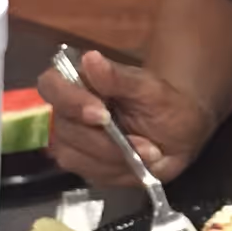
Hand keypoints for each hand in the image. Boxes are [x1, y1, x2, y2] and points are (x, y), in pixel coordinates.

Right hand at [38, 50, 211, 187]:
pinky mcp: (83, 164)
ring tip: (149, 152)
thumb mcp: (150, 89)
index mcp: (79, 81)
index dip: (69, 100)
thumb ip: (119, 77)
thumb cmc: (163, 104)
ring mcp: (72, 140)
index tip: (100, 113)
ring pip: (74, 156)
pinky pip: (89, 173)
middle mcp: (68, 111)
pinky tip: (138, 163)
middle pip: (64, 129)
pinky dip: (117, 171)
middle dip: (104, 141)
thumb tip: (90, 57)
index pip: (51, 85)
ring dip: (114, 158)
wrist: (180, 134)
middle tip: (143, 144)